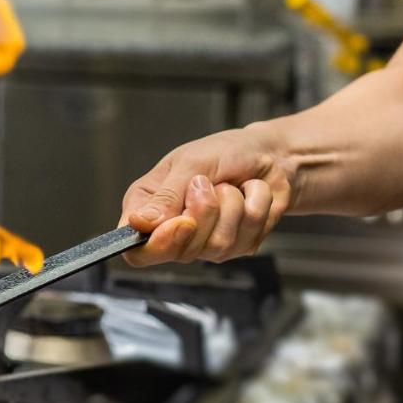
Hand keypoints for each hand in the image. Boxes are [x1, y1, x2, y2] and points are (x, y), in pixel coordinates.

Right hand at [120, 125, 293, 265]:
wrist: (266, 152)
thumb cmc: (222, 151)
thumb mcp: (190, 162)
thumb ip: (166, 195)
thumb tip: (138, 223)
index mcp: (147, 208)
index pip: (137, 249)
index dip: (158, 244)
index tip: (183, 222)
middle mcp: (172, 231)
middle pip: (180, 251)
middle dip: (205, 213)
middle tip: (207, 183)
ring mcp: (204, 244)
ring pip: (217, 245)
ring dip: (233, 206)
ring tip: (230, 186)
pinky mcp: (236, 247)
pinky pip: (246, 240)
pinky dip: (254, 207)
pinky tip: (248, 194)